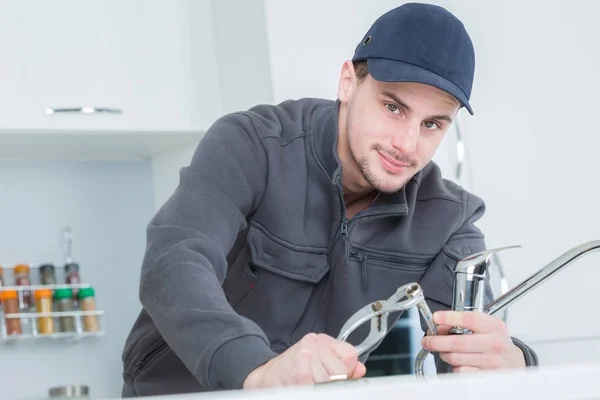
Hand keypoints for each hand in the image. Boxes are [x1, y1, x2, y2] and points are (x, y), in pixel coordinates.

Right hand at [243, 333, 365, 388]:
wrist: (265, 377)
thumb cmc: (293, 370)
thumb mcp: (319, 363)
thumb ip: (343, 366)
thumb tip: (360, 370)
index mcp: (322, 340)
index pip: (350, 356)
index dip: (345, 372)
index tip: (334, 378)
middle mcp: (313, 343)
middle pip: (341, 372)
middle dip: (332, 384)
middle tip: (316, 384)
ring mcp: (305, 356)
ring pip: (330, 382)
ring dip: (320, 389)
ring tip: (308, 386)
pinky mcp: (298, 372)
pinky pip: (316, 388)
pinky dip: (311, 391)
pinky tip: (300, 388)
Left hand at [421, 311, 525, 372]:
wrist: (513, 361)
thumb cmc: (495, 341)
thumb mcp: (485, 326)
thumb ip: (463, 324)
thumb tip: (439, 327)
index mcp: (493, 326)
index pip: (469, 319)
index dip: (449, 318)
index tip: (435, 318)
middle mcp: (494, 343)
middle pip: (458, 342)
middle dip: (436, 341)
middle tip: (427, 340)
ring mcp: (491, 361)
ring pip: (456, 358)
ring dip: (443, 354)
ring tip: (443, 350)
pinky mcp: (487, 375)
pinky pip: (461, 371)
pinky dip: (454, 366)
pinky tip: (457, 362)